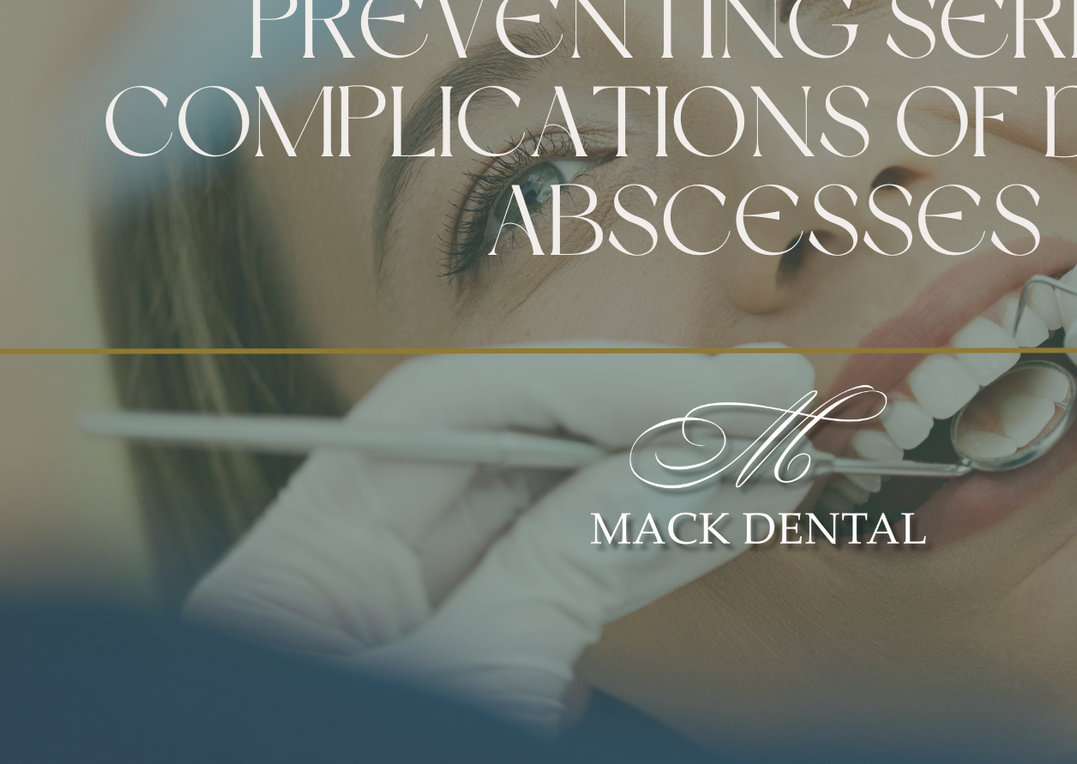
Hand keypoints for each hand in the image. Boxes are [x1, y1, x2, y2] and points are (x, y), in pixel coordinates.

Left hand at [182, 346, 815, 735]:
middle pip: (513, 456)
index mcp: (298, 569)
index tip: (719, 394)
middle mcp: (350, 579)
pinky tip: (727, 516)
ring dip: (673, 484)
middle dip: (648, 428)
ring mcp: (417, 626)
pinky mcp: (478, 667)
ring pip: (556, 520)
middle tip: (776, 413)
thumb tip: (671, 458)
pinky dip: (651, 551)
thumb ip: (556, 569)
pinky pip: (567, 584)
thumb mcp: (463, 689)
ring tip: (779, 459)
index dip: (597, 387)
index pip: (452, 415)